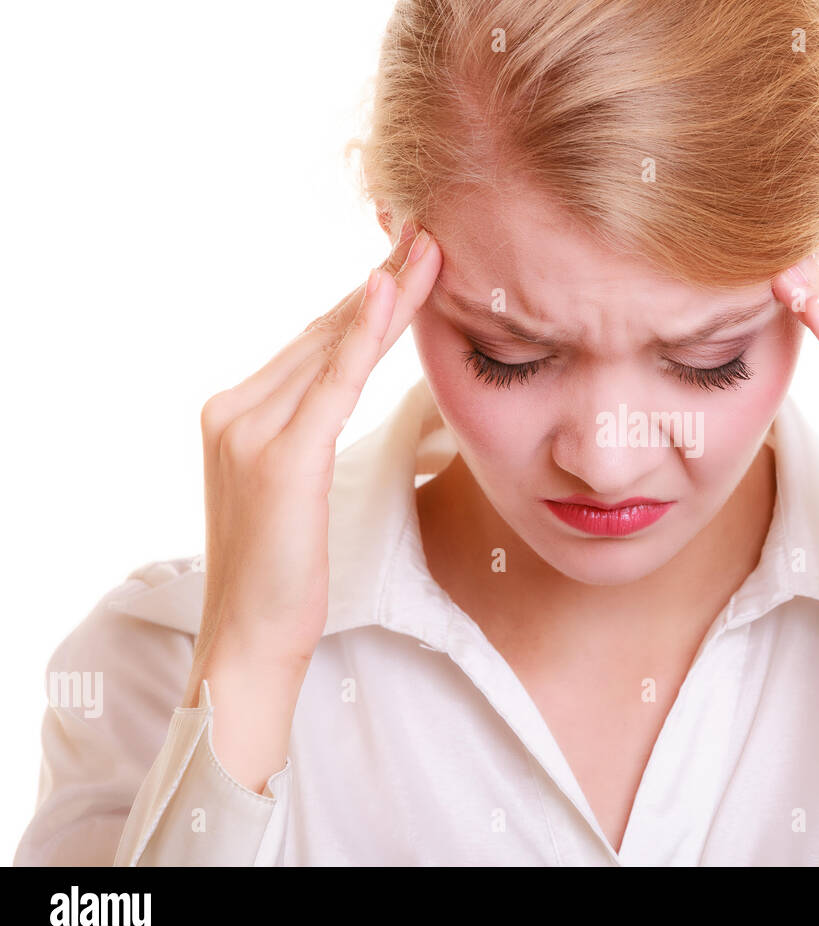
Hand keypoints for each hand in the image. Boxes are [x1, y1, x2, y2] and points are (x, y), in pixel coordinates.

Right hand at [182, 220, 442, 788]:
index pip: (313, 343)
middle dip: (381, 283)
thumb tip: (343, 396)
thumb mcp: (293, 494)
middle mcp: (233, 409)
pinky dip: (363, 335)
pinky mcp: (278, 457)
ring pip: (331, 345)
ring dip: (385, 293)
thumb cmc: (282, 576)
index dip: (365, 301)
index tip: (411, 261)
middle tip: (431, 235)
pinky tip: (392, 293)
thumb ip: (307, 435)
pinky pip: (332, 382)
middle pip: (323, 332)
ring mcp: (248, 429)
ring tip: (430, 248)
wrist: (249, 643)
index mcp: (235, 413)